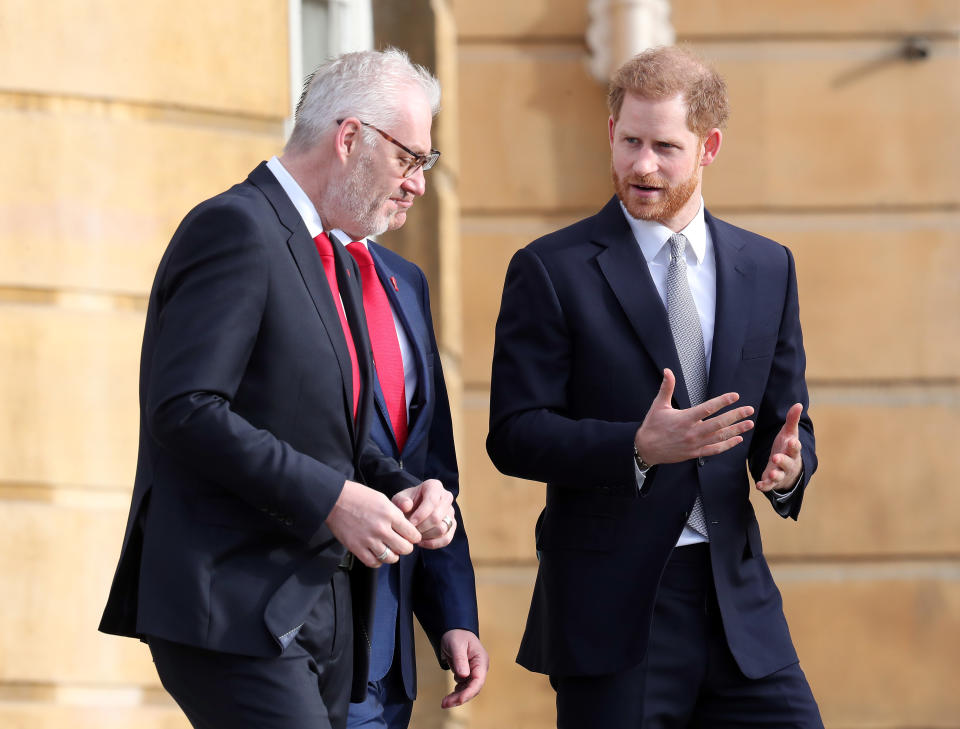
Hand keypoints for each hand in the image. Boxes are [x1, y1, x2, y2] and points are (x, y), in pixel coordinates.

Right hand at [325, 480, 420, 567]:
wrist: (334, 499)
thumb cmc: (358, 496)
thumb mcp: (382, 499)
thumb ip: (395, 514)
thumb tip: (405, 527)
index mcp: (390, 514)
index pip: (412, 534)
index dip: (414, 537)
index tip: (411, 537)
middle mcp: (381, 528)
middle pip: (405, 548)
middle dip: (406, 547)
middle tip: (402, 544)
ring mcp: (368, 539)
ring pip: (391, 558)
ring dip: (393, 556)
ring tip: (390, 550)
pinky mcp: (356, 548)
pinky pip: (373, 562)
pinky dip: (378, 561)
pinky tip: (378, 554)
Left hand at [392, 479, 455, 548]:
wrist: (413, 508)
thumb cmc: (407, 502)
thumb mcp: (400, 499)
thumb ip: (401, 501)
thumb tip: (407, 506)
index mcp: (435, 486)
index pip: (432, 501)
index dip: (421, 514)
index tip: (410, 523)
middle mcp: (446, 497)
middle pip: (437, 517)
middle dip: (422, 527)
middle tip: (410, 531)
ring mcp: (451, 511)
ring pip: (442, 529)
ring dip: (426, 535)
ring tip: (415, 535)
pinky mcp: (452, 525)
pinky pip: (447, 538)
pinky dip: (433, 543)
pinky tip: (422, 542)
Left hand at [439, 629, 488, 708]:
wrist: (453, 631)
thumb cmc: (457, 635)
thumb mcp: (456, 645)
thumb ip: (460, 659)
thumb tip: (463, 675)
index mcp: (481, 660)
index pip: (478, 680)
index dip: (469, 692)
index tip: (458, 700)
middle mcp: (479, 668)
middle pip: (473, 688)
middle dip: (460, 697)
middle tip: (446, 703)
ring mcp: (473, 672)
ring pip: (467, 690)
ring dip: (457, 697)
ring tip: (445, 702)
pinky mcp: (467, 674)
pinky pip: (463, 687)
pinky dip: (456, 693)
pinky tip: (449, 696)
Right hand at [634, 368, 754, 464]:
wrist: (645, 449)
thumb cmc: (652, 425)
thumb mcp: (658, 405)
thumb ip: (666, 387)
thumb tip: (667, 371)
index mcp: (684, 418)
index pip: (707, 408)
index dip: (723, 402)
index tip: (735, 396)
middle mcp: (692, 432)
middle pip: (718, 423)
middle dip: (736, 416)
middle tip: (749, 410)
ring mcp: (694, 444)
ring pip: (719, 437)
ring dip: (736, 430)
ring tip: (749, 424)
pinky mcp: (694, 453)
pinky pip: (714, 450)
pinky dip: (727, 445)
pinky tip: (737, 439)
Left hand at [755, 403, 803, 492]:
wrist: (788, 468)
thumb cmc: (787, 447)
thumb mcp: (789, 433)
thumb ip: (792, 420)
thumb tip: (798, 404)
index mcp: (792, 450)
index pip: (795, 448)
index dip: (794, 445)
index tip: (792, 441)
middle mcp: (788, 463)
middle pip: (787, 462)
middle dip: (783, 460)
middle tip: (777, 457)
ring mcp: (781, 473)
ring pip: (779, 475)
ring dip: (775, 475)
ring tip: (771, 474)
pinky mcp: (772, 481)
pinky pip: (769, 485)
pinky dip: (765, 486)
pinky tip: (759, 486)